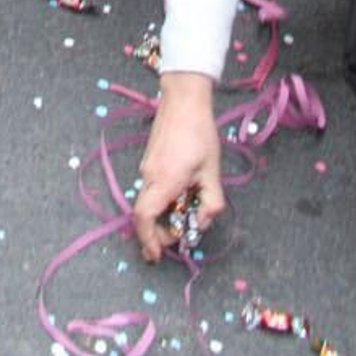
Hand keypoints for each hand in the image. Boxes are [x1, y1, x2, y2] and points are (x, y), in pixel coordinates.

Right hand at [132, 74, 223, 263]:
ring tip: (187, 211)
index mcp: (164, 181)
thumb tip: (201, 222)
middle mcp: (149, 176)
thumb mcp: (212, 170)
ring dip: (163, 214)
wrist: (183, 99)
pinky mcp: (149, 159)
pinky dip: (162, 200)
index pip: (144, 217)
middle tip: (180, 235)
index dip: (148, 240)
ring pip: (148, 201)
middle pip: (145, 214)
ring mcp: (146, 166)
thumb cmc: (199, 133)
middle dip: (159, 232)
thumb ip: (211, 202)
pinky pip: (152, 188)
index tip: (156, 256)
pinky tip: (182, 192)